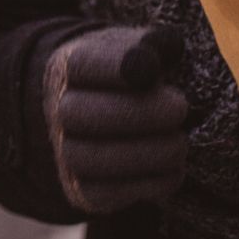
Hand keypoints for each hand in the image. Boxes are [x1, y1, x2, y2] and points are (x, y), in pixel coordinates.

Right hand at [42, 24, 187, 214]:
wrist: (103, 114)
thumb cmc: (129, 78)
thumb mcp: (137, 48)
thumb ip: (153, 44)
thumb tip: (165, 49)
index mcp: (70, 66)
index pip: (84, 64)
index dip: (118, 67)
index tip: (153, 69)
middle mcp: (58, 109)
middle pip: (81, 114)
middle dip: (140, 114)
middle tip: (179, 108)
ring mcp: (66, 152)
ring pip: (94, 159)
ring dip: (148, 153)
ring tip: (179, 143)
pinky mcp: (84, 191)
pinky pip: (110, 194)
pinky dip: (149, 183)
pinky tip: (172, 168)